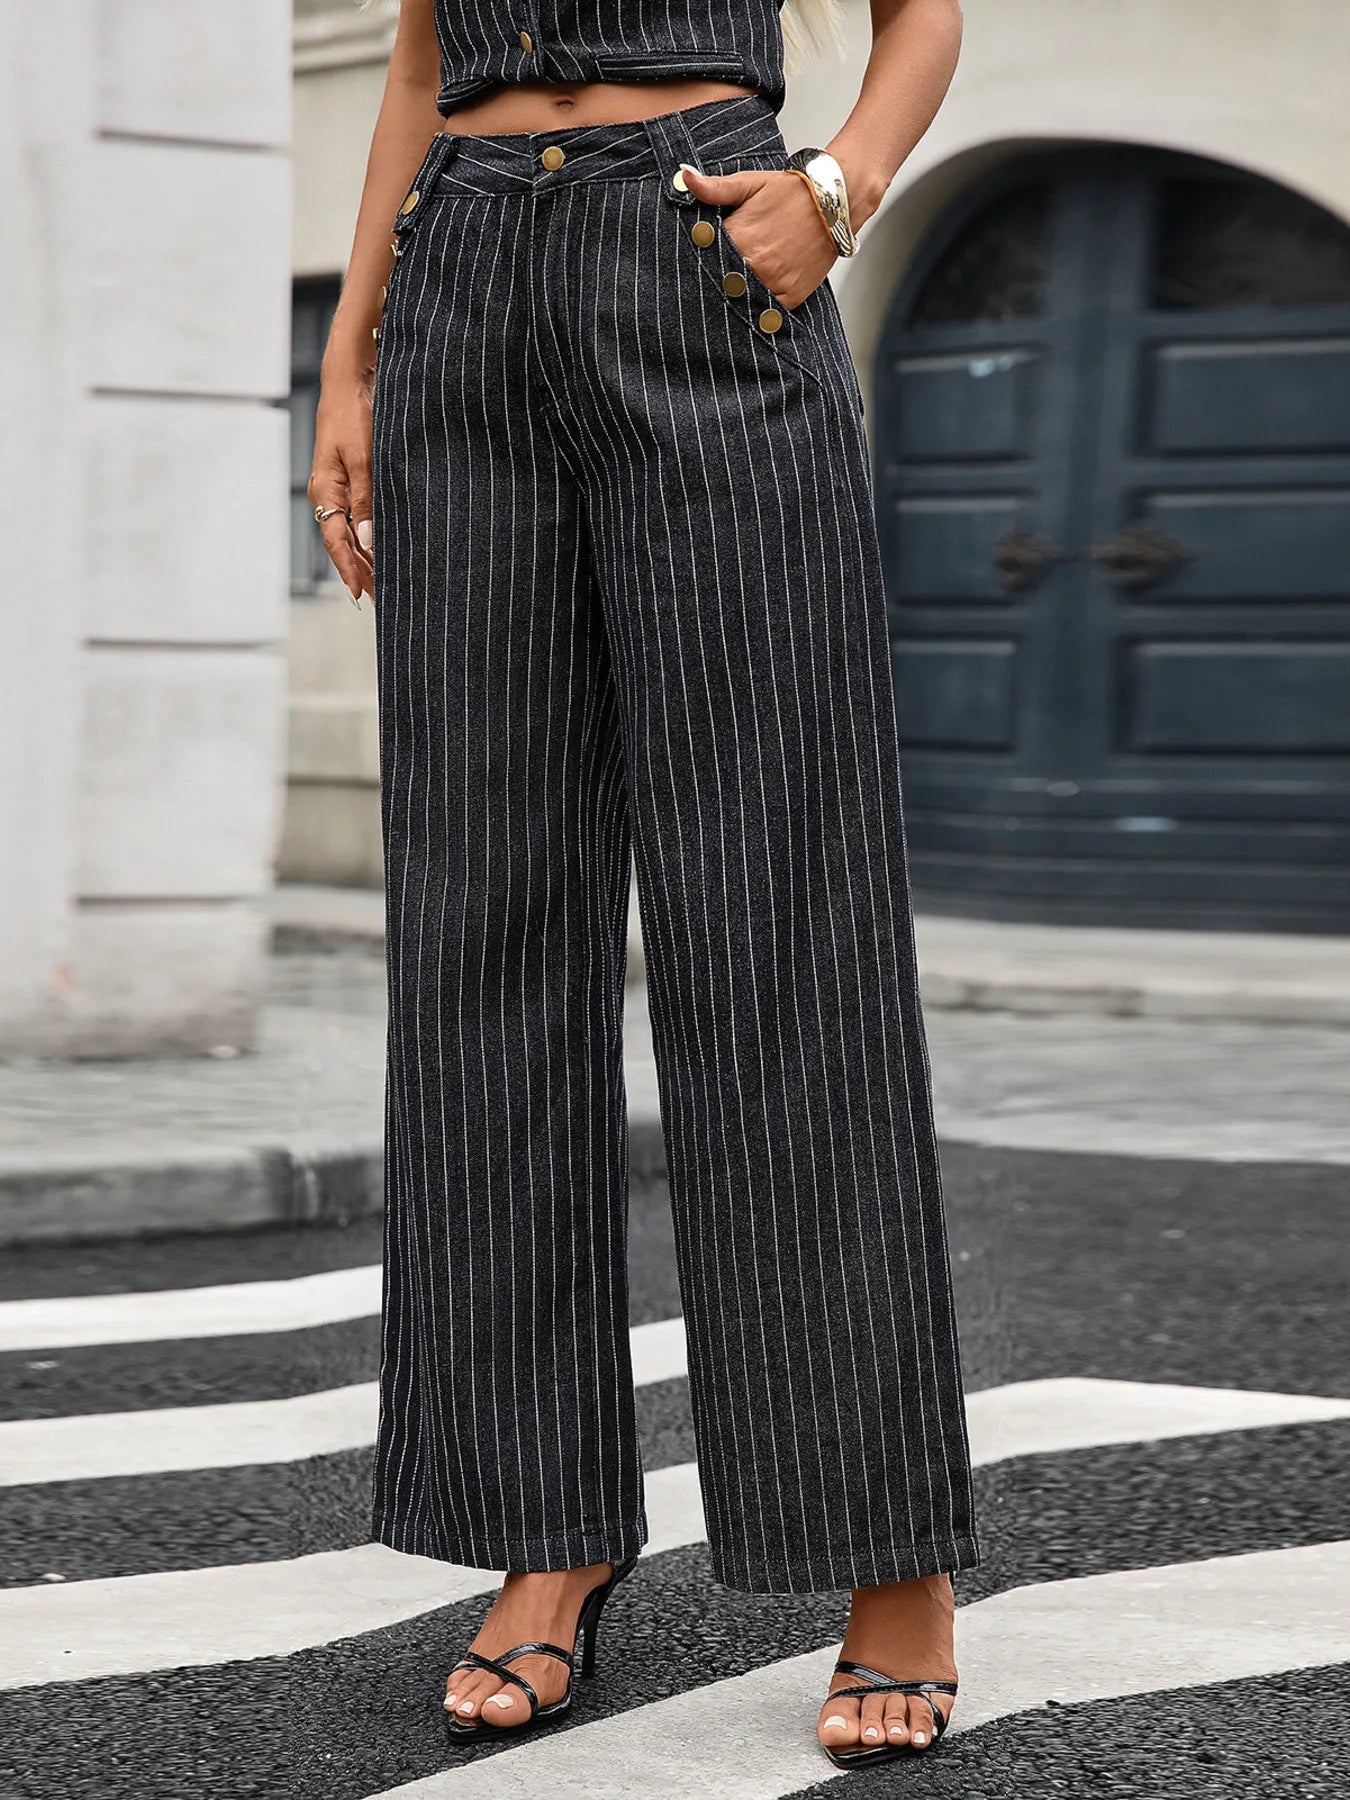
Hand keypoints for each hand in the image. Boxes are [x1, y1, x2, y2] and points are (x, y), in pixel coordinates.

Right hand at [308, 375, 375, 604]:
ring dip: (366, 557)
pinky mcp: (350, 478)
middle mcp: (328, 493)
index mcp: (326, 490)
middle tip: (382, 601)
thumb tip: (367, 540)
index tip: (360, 595)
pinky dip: (369, 535)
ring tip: (384, 584)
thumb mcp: (365, 457)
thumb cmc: (355, 412)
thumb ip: (366, 500)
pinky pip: (357, 516)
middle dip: (361, 572)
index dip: (348, 570)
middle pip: (343, 543)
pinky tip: (383, 548)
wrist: (350, 378)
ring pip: (350, 532)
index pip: (335, 542)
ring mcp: (338, 486)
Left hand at [677, 165, 836, 310]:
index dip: (703, 258)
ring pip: (744, 298)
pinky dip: (762, 302)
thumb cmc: (791, 192)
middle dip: (720, 276)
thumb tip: (685, 177)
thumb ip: (713, 188)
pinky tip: (759, 289)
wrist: (833, 202)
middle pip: (723, 282)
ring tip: (745, 277)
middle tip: (723, 269)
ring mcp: (775, 283)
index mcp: (739, 238)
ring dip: (740, 292)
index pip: (706, 258)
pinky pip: (767, 309)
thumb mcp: (748, 184)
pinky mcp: (792, 296)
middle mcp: (755, 264)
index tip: (702, 257)